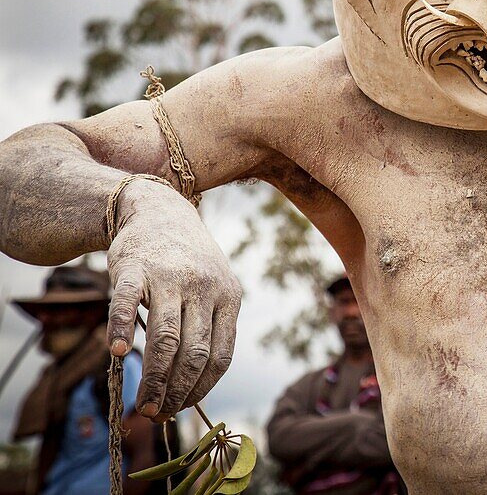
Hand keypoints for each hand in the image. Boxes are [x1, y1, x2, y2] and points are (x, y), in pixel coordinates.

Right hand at [106, 180, 242, 422]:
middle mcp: (204, 287)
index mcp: (229, 296)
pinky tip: (119, 354)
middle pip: (193, 353)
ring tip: (142, 404)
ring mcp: (169, 277)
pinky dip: (123, 331)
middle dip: (176, 391)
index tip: (182, 408)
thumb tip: (191, 387)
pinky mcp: (134, 268)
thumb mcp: (215, 288)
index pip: (220, 355)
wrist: (159, 211)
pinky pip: (127, 305)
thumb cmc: (187, 262)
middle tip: (157, 414)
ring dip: (154, 378)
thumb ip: (210, 327)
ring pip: (165, 339)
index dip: (200, 388)